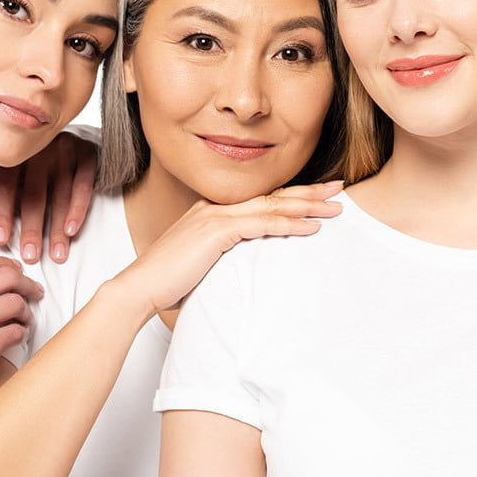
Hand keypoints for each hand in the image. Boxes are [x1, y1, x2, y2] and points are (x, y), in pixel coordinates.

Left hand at [0, 131, 97, 264]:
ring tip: (55, 255)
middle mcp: (40, 152)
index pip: (5, 187)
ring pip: (60, 194)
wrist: (77, 138)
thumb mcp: (11, 176)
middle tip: (29, 257)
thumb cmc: (40, 165)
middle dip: (31, 228)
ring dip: (57, 228)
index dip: (2, 214)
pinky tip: (72, 231)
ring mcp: (66, 152)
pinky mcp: (89, 156)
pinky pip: (84, 185)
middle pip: (34, 194)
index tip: (0, 241)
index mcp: (17, 157)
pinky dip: (78, 209)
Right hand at [0, 252, 45, 420]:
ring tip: (25, 318)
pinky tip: (18, 337)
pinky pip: (16, 332)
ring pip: (17, 302)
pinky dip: (22, 333)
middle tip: (34, 292)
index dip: (4, 264)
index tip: (15, 271)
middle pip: (9, 277)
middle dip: (26, 283)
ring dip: (26, 310)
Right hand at [109, 180, 344, 316]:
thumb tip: (243, 268)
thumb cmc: (166, 284)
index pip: (260, 199)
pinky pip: (262, 224)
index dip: (291, 195)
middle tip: (339, 188)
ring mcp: (216, 216)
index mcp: (212, 212)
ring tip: (336, 207)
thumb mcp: (200, 264)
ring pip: (272, 205)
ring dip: (307, 205)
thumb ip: (222, 257)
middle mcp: (215, 207)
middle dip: (308, 191)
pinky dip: (290, 224)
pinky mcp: (217, 231)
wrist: (138, 289)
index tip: (318, 195)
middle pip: (272, 195)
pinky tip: (312, 227)